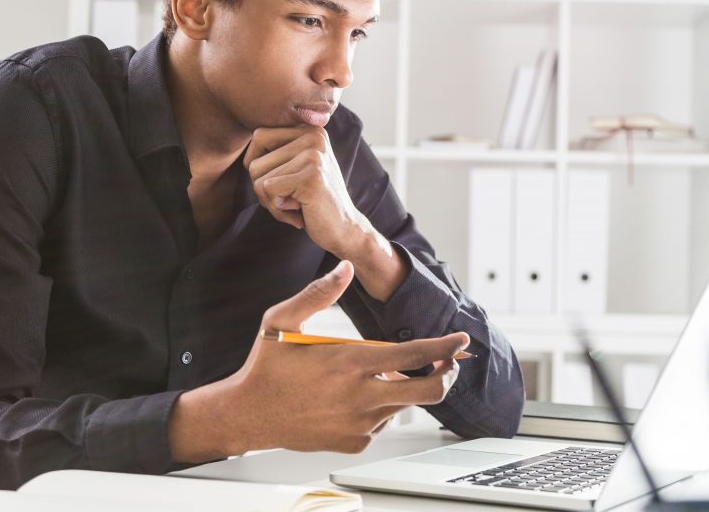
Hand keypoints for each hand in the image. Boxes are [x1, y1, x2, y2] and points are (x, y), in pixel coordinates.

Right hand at [168, 261, 468, 460]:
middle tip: (448, 362)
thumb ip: (318, 292)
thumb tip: (345, 268)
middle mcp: (360, 396)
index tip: (461, 339)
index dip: (445, 346)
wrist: (247, 415)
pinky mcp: (354, 440)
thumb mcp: (282, 320)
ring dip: (408, 388)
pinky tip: (363, 395)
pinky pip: (384, 422)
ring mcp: (360, 423)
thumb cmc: (265, 367)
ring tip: (388, 374)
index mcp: (349, 363)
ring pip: (405, 405)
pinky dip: (384, 407)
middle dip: (448, 374)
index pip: (415, 355)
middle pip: (429, 390)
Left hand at [244, 126, 370, 255]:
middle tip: (290, 199)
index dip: (258, 166)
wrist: (344, 229)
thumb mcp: (295, 168)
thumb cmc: (312, 201)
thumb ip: (275, 152)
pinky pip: (267, 190)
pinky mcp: (311, 177)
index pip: (259, 137)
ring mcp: (314, 155)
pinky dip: (277, 210)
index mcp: (310, 129)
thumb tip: (248, 147)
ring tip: (297, 206)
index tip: (283, 183)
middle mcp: (314, 135)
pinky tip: (300, 213)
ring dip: (271, 201)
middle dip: (263, 189)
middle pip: (254, 160)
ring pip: (258, 177)